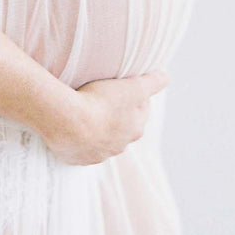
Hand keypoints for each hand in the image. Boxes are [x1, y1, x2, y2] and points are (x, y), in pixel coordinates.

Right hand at [43, 70, 169, 164]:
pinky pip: (81, 148)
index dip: (136, 97)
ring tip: (85, 111)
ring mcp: (97, 154)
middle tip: (105, 97)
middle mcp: (119, 146)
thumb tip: (166, 77)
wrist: (68, 123)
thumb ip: (152, 82)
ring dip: (98, 128)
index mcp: (134, 130)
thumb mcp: (133, 87)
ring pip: (102, 139)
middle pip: (122, 127)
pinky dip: (79, 138)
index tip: (126, 86)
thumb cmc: (102, 103)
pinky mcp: (77, 157)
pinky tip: (73, 126)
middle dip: (117, 115)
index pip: (141, 111)